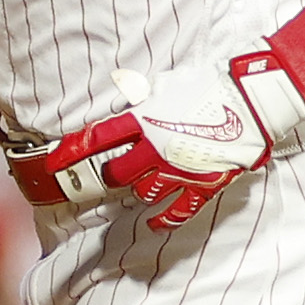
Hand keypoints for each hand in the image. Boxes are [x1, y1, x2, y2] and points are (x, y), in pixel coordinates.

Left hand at [45, 52, 304, 229]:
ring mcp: (179, 169)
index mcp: (145, 120)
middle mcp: (156, 147)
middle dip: (108, 175)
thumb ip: (143, 96)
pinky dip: (163, 217)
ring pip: (143, 192)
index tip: (54, 162)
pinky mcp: (202, 184)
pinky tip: (154, 221)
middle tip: (106, 174)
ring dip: (137, 190)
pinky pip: (177, 210)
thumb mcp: (167, 84)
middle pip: (116, 173)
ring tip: (138, 185)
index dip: (72, 151)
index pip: (98, 138)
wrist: (250, 99)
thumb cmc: (209, 85)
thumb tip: (128, 96)